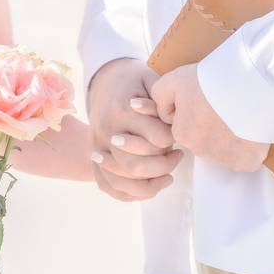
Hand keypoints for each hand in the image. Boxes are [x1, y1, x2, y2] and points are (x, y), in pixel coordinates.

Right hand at [87, 58, 183, 200]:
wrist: (104, 81)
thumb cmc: (133, 81)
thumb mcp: (150, 79)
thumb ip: (163, 98)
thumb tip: (178, 118)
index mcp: (121, 111)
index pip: (156, 139)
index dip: (172, 140)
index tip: (178, 135)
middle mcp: (106, 132)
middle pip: (136, 165)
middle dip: (164, 166)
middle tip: (177, 156)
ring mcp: (98, 147)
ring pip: (123, 180)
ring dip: (150, 184)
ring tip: (167, 176)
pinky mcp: (95, 157)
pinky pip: (108, 185)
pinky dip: (129, 193)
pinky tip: (149, 187)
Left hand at [151, 64, 268, 172]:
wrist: (249, 82)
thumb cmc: (211, 79)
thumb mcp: (174, 80)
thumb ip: (160, 99)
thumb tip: (161, 115)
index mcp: (182, 134)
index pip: (185, 128)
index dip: (196, 112)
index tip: (207, 99)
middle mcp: (201, 152)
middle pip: (204, 141)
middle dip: (211, 128)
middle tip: (224, 104)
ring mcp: (225, 159)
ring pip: (224, 150)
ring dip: (230, 137)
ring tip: (240, 113)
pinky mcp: (247, 161)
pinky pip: (244, 159)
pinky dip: (248, 148)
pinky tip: (251, 129)